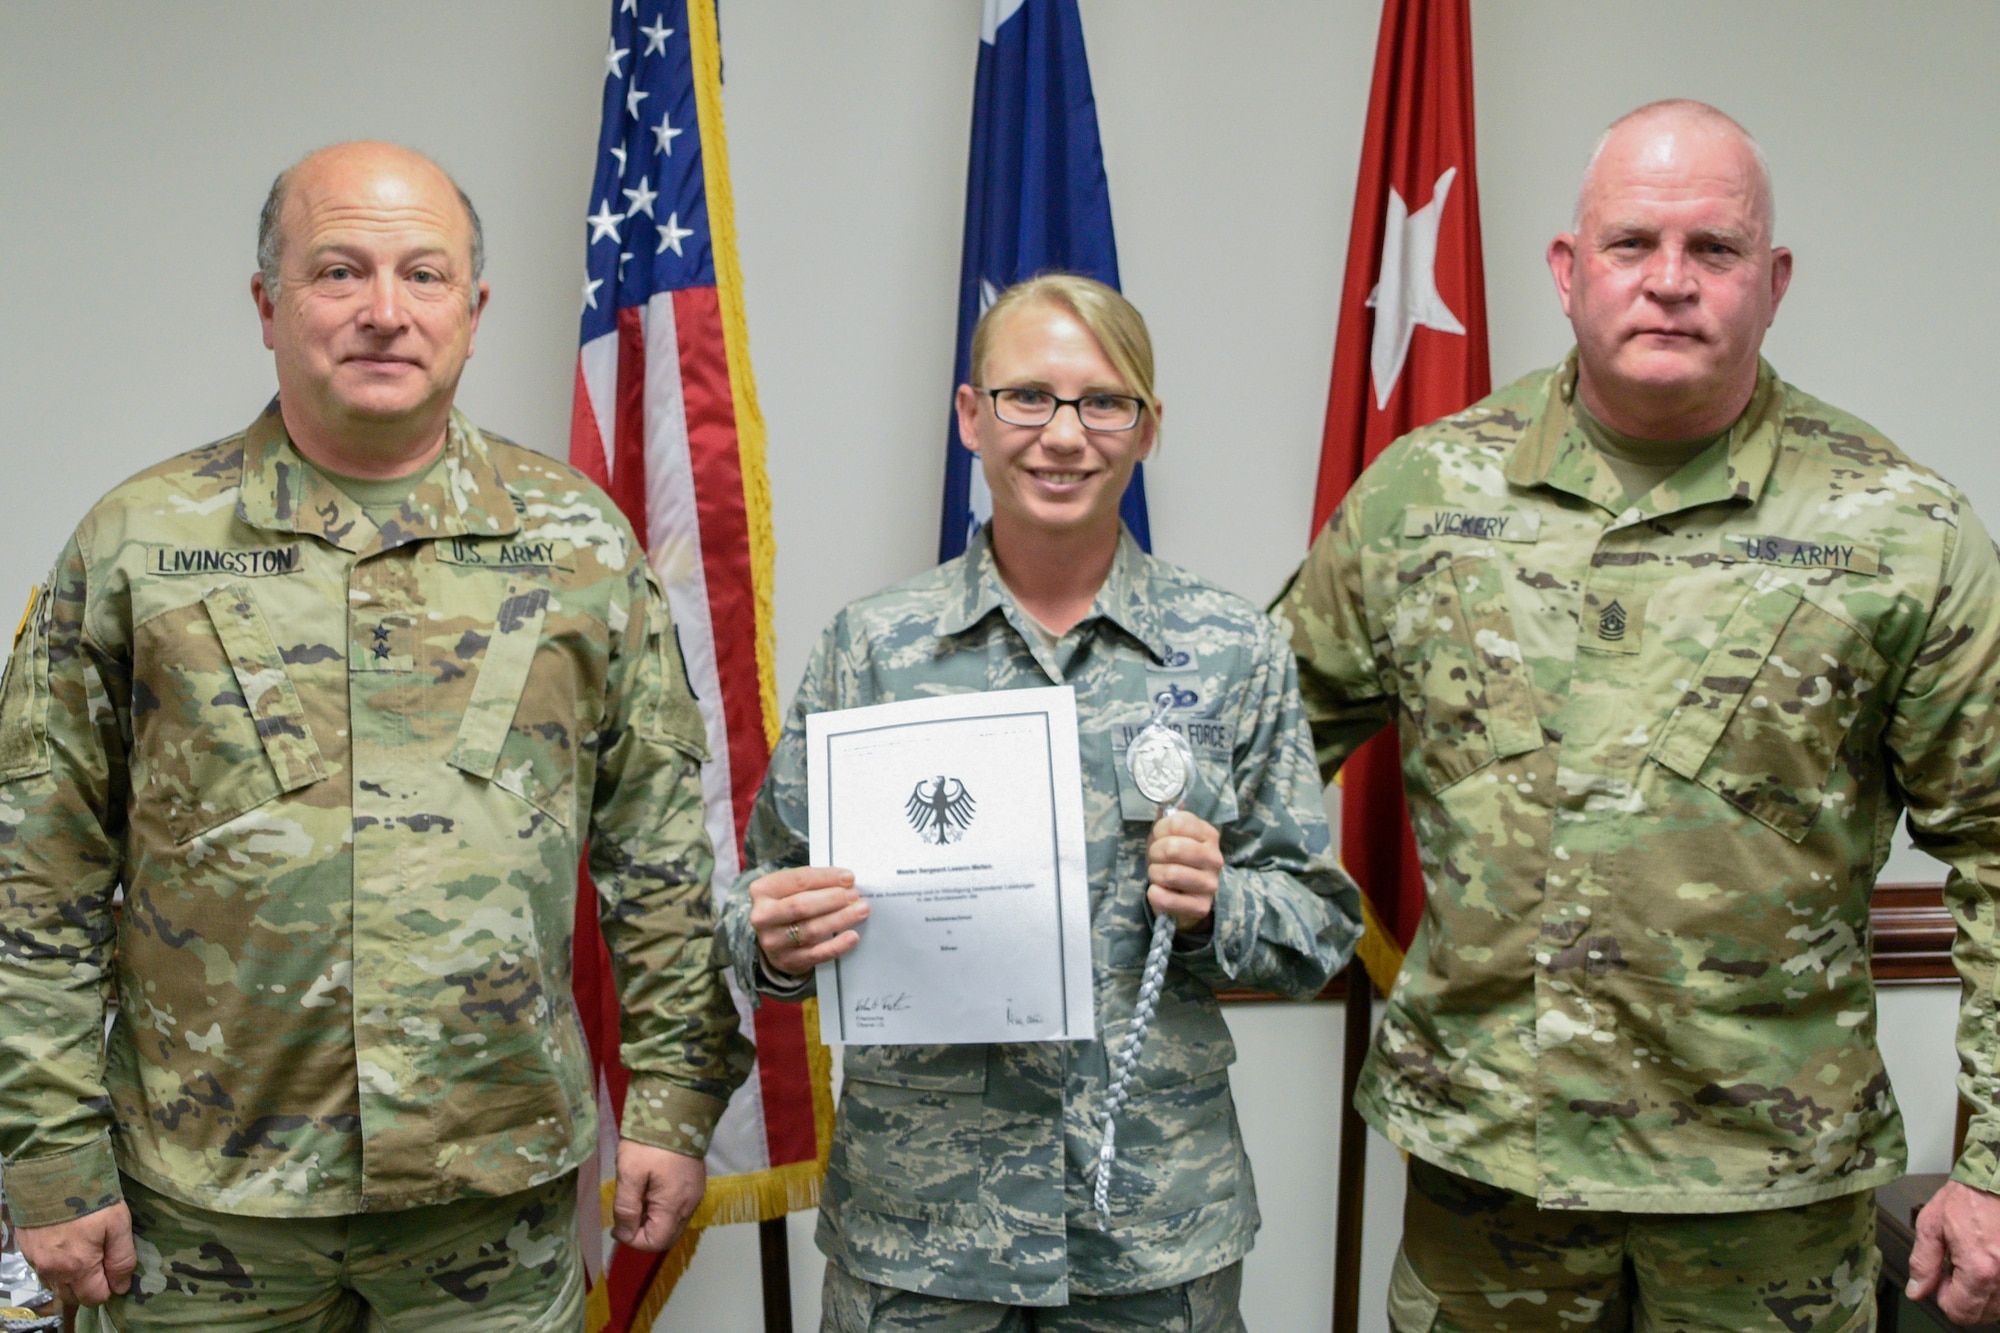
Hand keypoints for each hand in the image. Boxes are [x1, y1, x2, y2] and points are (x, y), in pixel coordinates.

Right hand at [17, 1204, 134, 1307]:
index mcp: (77, 1267)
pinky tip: (66, 1246)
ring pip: (57, 1284)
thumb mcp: (118, 1224)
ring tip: (84, 1251)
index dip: (110, 1287)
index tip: (115, 1268)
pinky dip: (57, 1266)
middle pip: (73, 1296)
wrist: (51, 1172)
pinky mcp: (27, 1249)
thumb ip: (121, 1259)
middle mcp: (52, 1270)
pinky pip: (44, 1270)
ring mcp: (36, 1261)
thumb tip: (122, 1286)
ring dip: (72, 1277)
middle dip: (90, 1285)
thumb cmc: (90, 1197)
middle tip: (101, 1259)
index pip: (95, 1298)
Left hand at [612, 1139, 705, 1252]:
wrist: (676, 1110)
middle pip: (666, 1237)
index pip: (655, 1242)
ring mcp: (695, 1194)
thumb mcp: (629, 1173)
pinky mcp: (695, 1184)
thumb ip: (626, 1208)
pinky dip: (663, 1210)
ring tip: (637, 1200)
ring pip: (673, 1224)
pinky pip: (679, 1209)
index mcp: (674, 1205)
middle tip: (625, 1214)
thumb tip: (624, 1234)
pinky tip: (651, 1191)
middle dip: (643, 1233)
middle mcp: (690, 1205)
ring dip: (653, 1221)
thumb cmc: (648, 1143)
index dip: (632, 1240)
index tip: (617, 1225)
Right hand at [750, 866, 867, 977]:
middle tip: (854, 895)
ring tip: (860, 910)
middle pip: (802, 905)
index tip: (849, 877)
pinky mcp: (788, 961)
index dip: (826, 878)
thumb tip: (846, 881)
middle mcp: (763, 916)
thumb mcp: (790, 889)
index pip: (798, 880)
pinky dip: (837, 945)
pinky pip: (817, 954)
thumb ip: (813, 883)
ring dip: (840, 919)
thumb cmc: (787, 906)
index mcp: (763, 890)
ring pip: (812, 929)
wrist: (774, 940)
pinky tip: (852, 936)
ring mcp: (774, 941)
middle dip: (833, 899)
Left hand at [1146, 809, 1222, 929]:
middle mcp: (1215, 858)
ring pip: (1168, 874)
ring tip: (1159, 875)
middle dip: (1155, 853)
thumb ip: (1168, 818)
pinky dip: (1154, 894)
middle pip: (1172, 848)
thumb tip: (1167, 804)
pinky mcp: (1201, 907)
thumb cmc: (1175, 860)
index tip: (1161, 838)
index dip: (1160, 830)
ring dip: (1154, 874)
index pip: (1176, 823)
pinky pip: (1165, 899)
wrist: (1185, 896)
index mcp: (1210, 835)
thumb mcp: (1171, 835)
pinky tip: (1159, 891)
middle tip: (1157, 859)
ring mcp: (1210, 884)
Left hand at [1909, 1179, 1999, 1323]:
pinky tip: (1985, 1262)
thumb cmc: (1967, 1197)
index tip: (1940, 1277)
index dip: (1942, 1297)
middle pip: (1981, 1315)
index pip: (1960, 1312)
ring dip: (1981, 1293)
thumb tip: (1916, 1291)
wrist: (1996, 1180)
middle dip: (1962, 1297)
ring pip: (1997, 1307)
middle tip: (1955, 1269)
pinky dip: (1996, 1285)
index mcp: (1979, 1269)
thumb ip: (1923, 1262)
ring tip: (1972, 1263)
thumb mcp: (1932, 1225)